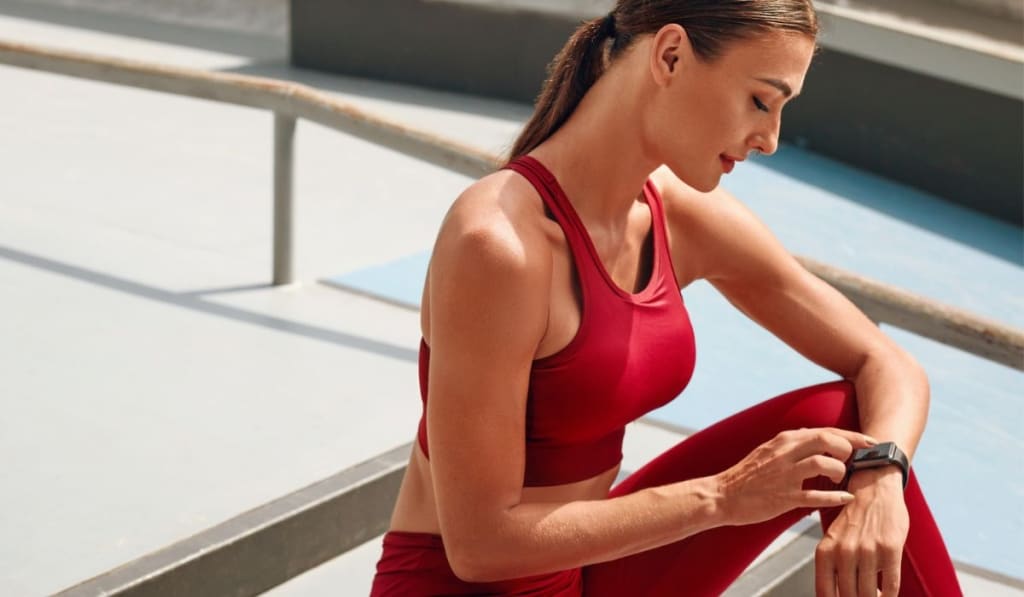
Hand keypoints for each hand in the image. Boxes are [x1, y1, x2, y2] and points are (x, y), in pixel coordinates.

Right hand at [714, 427, 877, 525]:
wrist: (721, 495)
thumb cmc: (747, 476)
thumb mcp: (769, 450)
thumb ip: (792, 444)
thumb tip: (816, 438)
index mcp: (784, 440)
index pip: (825, 431)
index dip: (852, 436)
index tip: (871, 442)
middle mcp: (785, 452)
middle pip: (827, 440)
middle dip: (849, 449)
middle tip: (856, 460)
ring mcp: (784, 475)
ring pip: (823, 464)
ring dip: (840, 471)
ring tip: (842, 478)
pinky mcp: (782, 497)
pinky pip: (815, 496)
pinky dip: (834, 497)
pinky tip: (846, 498)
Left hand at [815, 467, 907, 596]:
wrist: (874, 488)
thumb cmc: (854, 519)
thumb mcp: (834, 540)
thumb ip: (832, 567)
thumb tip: (834, 596)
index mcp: (825, 551)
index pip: (825, 593)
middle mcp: (844, 552)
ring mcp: (867, 551)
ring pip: (870, 595)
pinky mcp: (890, 549)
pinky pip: (891, 586)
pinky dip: (889, 596)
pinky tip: (887, 595)